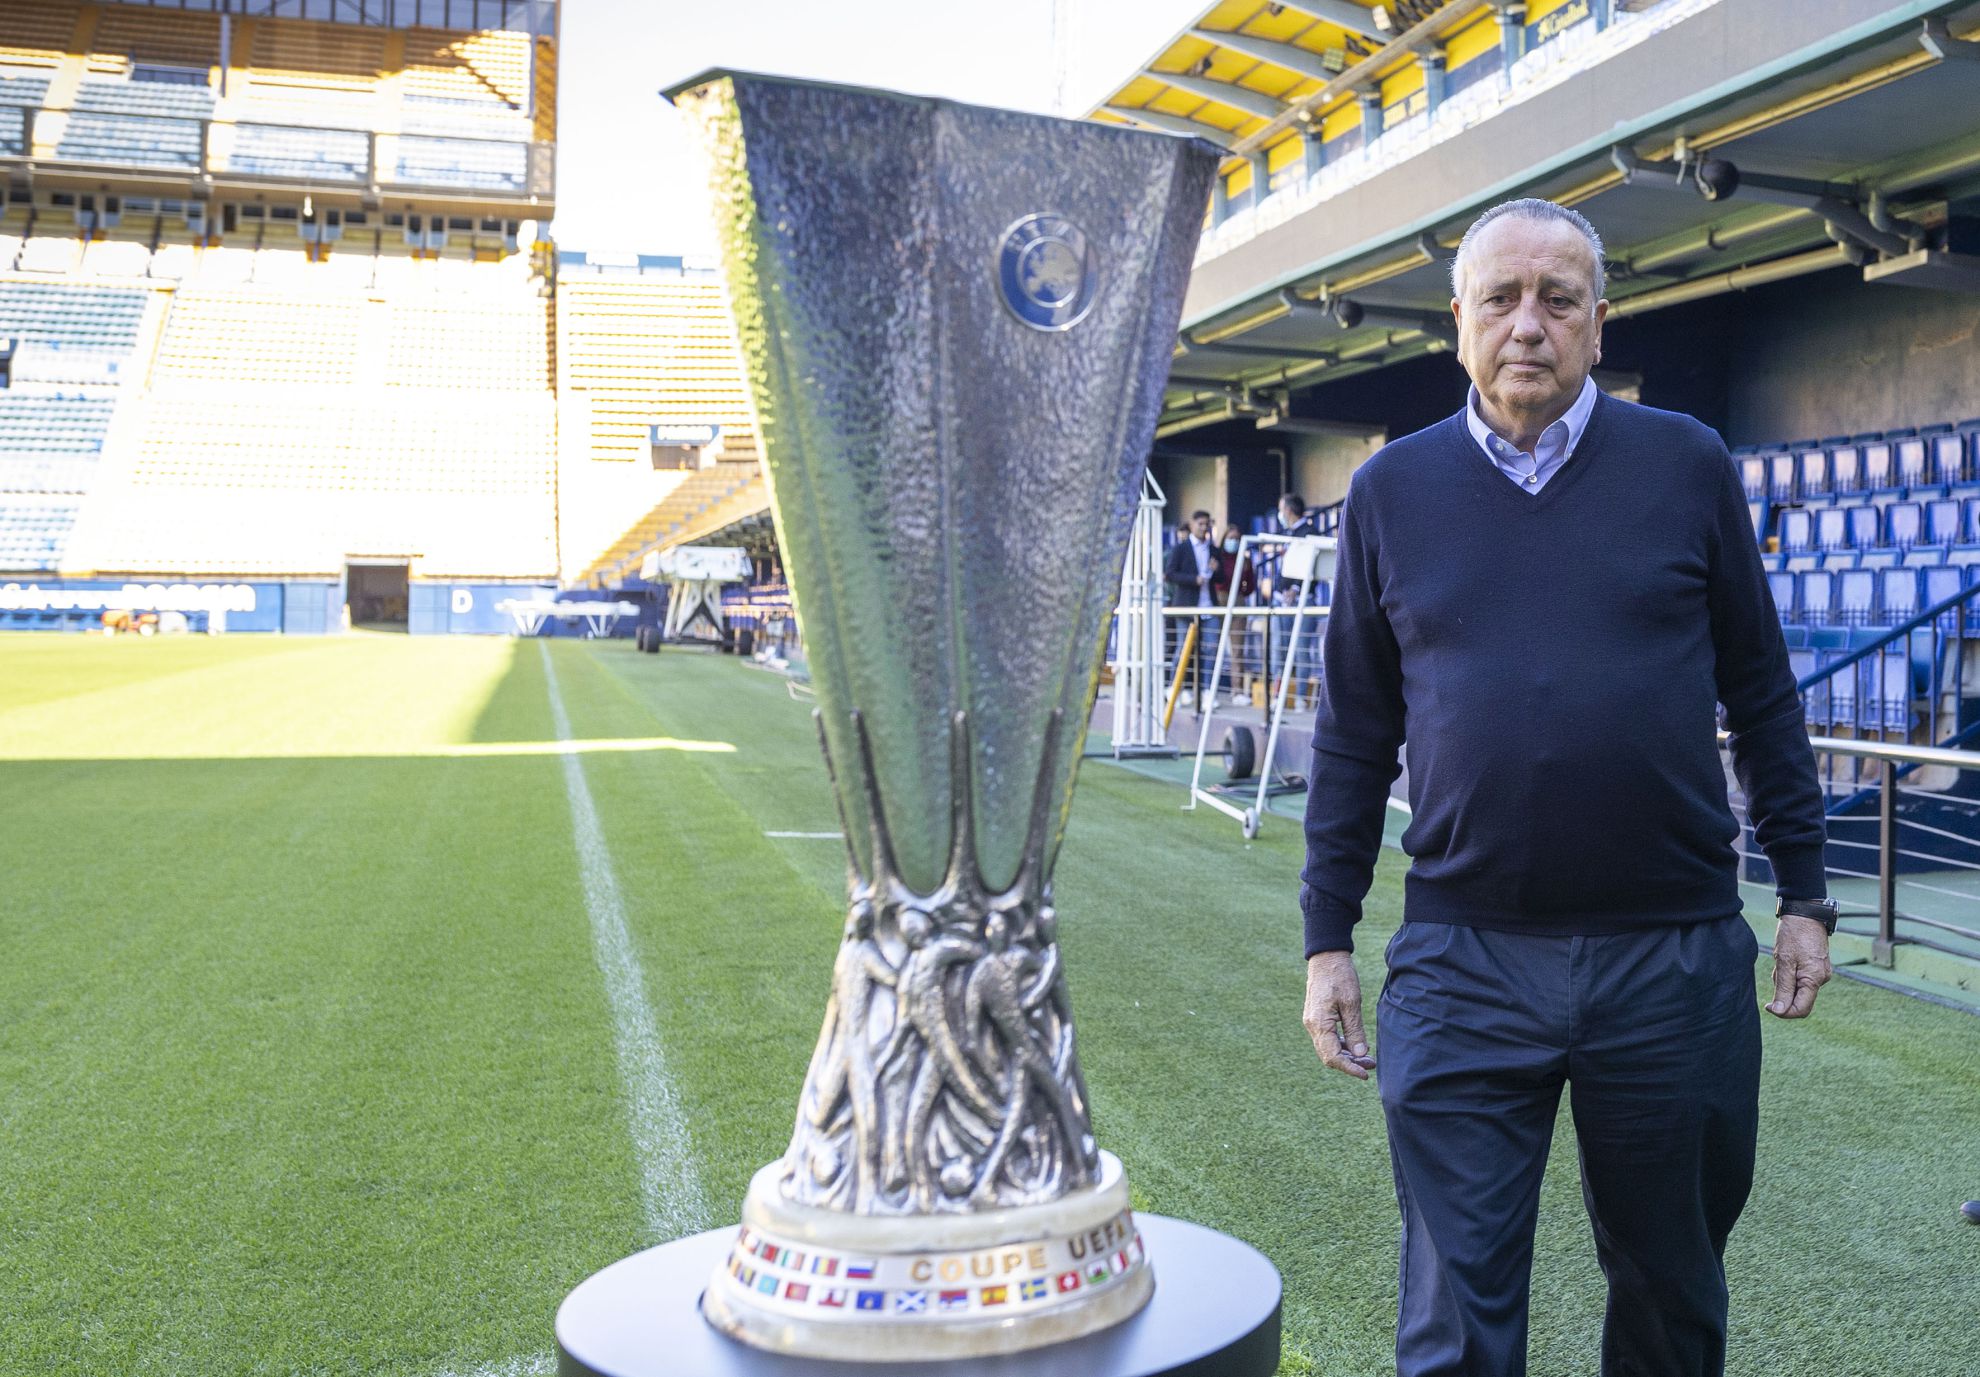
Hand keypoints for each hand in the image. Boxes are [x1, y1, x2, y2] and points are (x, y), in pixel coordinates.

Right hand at [1304, 952, 1375, 1079]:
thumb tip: (1361, 1054)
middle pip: (1328, 1056)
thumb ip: (1355, 1030)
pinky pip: (1326, 1039)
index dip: (1349, 1068)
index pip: (1333, 1056)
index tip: (1366, 1074)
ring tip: (1367, 1057)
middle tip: (1371, 1064)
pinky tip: (1355, 1045)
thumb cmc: (1340, 976)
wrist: (1326, 957)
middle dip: (1350, 1063)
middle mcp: (1311, 1025)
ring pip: (1327, 1048)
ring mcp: (1312, 1021)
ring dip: (1346, 1055)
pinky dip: (1340, 1045)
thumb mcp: (1352, 1003)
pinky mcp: (1316, 1017)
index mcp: (1319, 1023)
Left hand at [1767, 914, 1832, 1018]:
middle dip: (1783, 991)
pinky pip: (1800, 978)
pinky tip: (1786, 957)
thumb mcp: (1784, 962)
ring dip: (1784, 979)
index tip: (1768, 1005)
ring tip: (1782, 960)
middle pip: (1798, 999)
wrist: (1804, 914)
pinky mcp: (1816, 967)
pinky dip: (1789, 972)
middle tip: (1776, 971)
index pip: (1801, 1009)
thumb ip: (1783, 988)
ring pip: (1797, 987)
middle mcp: (1821, 979)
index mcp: (1814, 979)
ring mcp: (1820, 973)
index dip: (1784, 1012)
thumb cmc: (1794, 935)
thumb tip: (1779, 1011)